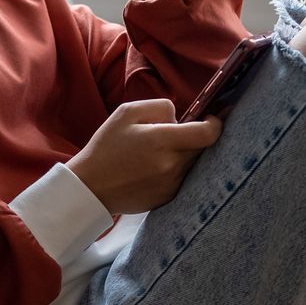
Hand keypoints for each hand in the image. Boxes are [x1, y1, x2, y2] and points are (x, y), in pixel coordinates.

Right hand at [66, 99, 221, 214]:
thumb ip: (161, 106)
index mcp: (161, 140)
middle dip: (196, 137)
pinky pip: (183, 178)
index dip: (215, 124)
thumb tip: (181, 117)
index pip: (207, 134)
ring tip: (159, 152)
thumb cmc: (106, 146)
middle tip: (175, 134)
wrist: (90, 187)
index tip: (211, 119)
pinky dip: (176, 170)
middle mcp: (170, 165)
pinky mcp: (168, 198)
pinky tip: (153, 168)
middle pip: (203, 148)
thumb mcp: (127, 112)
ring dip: (185, 154)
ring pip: (193, 163)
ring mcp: (171, 184)